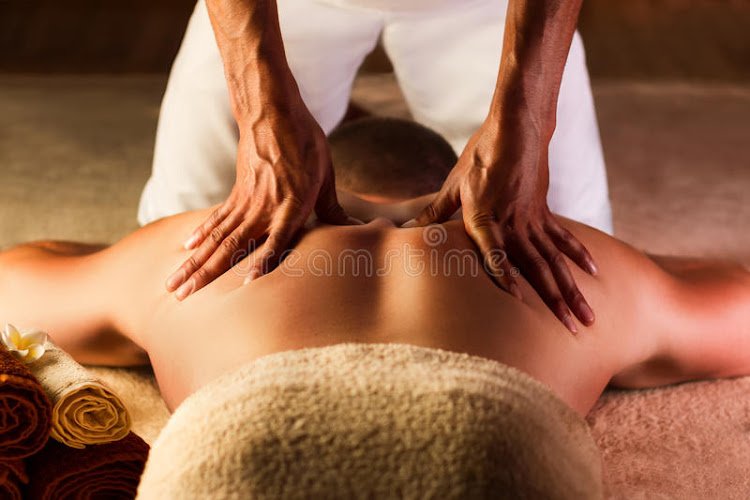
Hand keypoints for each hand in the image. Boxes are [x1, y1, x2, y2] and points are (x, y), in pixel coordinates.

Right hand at [166, 108, 351, 299]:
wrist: (274, 112)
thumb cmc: (306, 144)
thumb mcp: (326, 175)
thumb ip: (333, 208)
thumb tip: (355, 228)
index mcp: (291, 204)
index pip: (277, 240)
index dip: (264, 262)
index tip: (247, 284)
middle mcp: (264, 207)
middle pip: (232, 246)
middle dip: (206, 273)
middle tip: (182, 296)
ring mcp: (246, 201)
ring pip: (217, 238)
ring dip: (194, 262)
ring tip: (174, 283)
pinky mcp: (237, 193)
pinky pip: (217, 219)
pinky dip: (201, 235)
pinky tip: (186, 249)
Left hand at [405, 121, 596, 332]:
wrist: (515, 131)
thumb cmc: (478, 159)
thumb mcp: (453, 186)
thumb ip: (435, 212)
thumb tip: (406, 229)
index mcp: (484, 217)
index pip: (494, 251)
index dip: (503, 273)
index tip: (515, 299)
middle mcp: (512, 222)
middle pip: (536, 266)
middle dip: (555, 300)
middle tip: (573, 330)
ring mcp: (532, 219)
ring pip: (554, 260)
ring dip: (571, 289)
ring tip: (587, 316)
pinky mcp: (543, 213)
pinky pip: (562, 239)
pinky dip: (577, 256)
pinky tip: (593, 274)